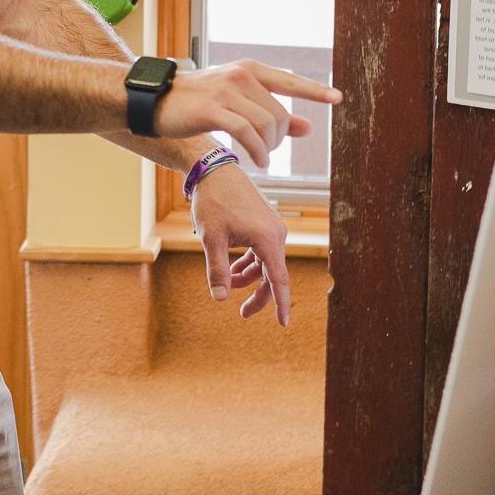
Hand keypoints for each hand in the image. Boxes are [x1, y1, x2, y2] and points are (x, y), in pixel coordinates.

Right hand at [151, 59, 340, 166]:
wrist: (155, 101)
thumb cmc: (196, 103)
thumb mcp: (236, 101)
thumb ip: (271, 111)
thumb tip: (308, 127)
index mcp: (249, 69)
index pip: (289, 80)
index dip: (314, 91)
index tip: (337, 98)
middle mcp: (240, 75)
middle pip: (279, 113)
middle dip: (280, 138)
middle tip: (270, 151)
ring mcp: (226, 90)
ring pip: (266, 124)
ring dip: (269, 148)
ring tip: (263, 158)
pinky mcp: (213, 109)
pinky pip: (247, 134)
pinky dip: (258, 151)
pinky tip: (258, 161)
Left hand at [190, 162, 291, 324]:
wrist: (215, 170)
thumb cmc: (212, 202)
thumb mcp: (211, 238)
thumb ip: (217, 270)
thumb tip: (220, 298)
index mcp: (267, 240)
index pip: (279, 280)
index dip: (281, 304)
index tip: (283, 324)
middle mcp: (276, 234)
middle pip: (273, 275)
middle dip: (258, 295)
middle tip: (243, 313)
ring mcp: (273, 227)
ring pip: (267, 263)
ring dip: (250, 277)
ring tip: (230, 283)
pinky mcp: (266, 223)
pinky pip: (263, 250)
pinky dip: (250, 262)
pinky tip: (234, 268)